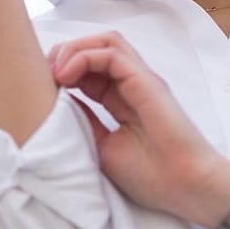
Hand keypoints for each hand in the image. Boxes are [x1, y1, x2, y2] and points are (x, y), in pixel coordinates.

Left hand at [47, 31, 227, 219]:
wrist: (188, 187)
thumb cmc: (152, 176)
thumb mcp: (103, 147)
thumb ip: (85, 122)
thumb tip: (58, 102)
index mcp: (122, 99)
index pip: (90, 68)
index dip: (63, 70)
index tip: (41, 87)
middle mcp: (133, 83)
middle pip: (97, 47)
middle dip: (65, 53)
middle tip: (43, 74)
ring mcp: (142, 79)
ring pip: (106, 41)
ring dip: (75, 48)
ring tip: (55, 71)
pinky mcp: (147, 81)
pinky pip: (113, 52)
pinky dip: (85, 56)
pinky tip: (66, 75)